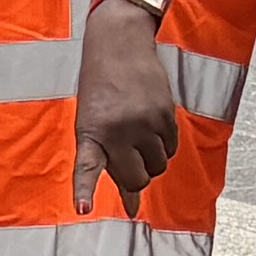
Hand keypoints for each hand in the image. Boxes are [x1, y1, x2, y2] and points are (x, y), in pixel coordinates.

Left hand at [72, 8, 183, 211]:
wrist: (119, 46)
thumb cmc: (100, 90)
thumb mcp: (92, 123)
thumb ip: (107, 161)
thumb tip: (132, 206)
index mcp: (91, 133)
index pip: (86, 168)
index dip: (84, 190)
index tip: (83, 209)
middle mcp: (118, 130)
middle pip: (137, 179)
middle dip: (136, 178)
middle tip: (129, 160)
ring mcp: (145, 122)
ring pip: (158, 166)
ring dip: (151, 161)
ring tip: (139, 139)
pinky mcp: (167, 113)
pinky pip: (172, 148)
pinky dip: (165, 146)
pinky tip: (152, 128)